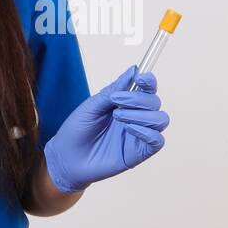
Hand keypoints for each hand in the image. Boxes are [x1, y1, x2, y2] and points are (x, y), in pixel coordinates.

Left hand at [43, 65, 169, 192]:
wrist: (66, 157)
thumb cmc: (77, 130)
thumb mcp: (92, 105)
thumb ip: (114, 89)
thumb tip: (133, 70)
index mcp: (126, 104)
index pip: (147, 89)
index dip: (148, 81)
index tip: (140, 78)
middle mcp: (136, 118)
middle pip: (155, 102)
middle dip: (138, 99)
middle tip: (116, 102)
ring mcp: (139, 135)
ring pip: (161, 119)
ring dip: (142, 114)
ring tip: (118, 116)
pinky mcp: (139, 153)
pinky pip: (157, 141)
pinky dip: (148, 132)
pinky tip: (129, 129)